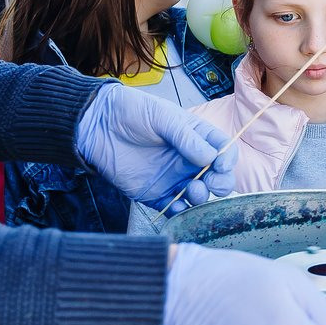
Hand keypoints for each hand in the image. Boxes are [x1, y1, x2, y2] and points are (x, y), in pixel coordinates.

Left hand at [74, 82, 234, 209]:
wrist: (98, 125)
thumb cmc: (132, 112)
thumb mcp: (163, 117)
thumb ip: (186, 137)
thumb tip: (210, 157)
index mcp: (196, 137)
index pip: (223, 150)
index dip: (228, 159)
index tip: (221, 164)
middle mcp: (188, 160)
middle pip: (217, 177)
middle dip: (221, 183)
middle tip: (212, 183)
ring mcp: (173, 178)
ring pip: (198, 195)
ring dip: (202, 197)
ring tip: (193, 190)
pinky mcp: (154, 194)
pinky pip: (172, 208)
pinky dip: (180, 212)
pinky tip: (179, 207)